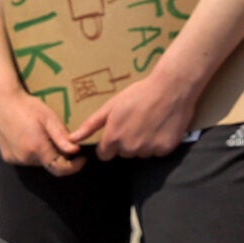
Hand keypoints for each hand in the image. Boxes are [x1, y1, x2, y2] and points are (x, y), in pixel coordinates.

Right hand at [0, 86, 83, 174]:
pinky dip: (33, 152)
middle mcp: (25, 158)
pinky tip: (30, 137)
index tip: (82, 158)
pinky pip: (26, 160)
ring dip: (45, 154)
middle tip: (60, 139)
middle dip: (59, 156)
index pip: (60, 169)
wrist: (0, 102)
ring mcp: (15, 159)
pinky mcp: (8, 157)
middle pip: (49, 165)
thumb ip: (62, 137)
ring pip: (38, 162)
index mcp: (37, 148)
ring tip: (43, 135)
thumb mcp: (49, 118)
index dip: (74, 167)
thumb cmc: (26, 106)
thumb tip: (75, 150)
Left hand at [70, 65, 197, 159]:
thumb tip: (72, 139)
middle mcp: (129, 148)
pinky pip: (157, 152)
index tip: (117, 132)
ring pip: (141, 153)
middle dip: (126, 142)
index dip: (109, 144)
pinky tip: (161, 127)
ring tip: (149, 122)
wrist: (171, 88)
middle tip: (136, 123)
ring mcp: (148, 149)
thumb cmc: (138, 94)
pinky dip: (159, 143)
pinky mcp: (165, 149)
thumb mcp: (110, 107)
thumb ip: (90, 125)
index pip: (105, 155)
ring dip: (143, 143)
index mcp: (113, 138)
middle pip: (123, 153)